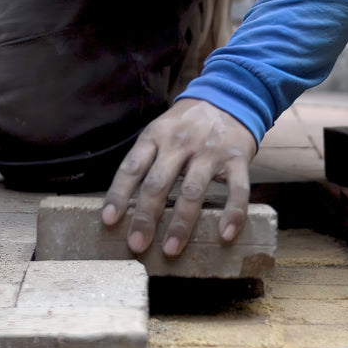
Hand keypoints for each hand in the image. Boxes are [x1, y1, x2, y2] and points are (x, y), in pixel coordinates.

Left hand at [101, 98, 255, 257]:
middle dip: (146, 217)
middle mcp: (180, 143)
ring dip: (181, 223)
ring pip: (192, 191)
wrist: (229, 97)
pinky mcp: (237, 159)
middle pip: (158, 183)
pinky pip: (237, 190)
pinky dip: (233, 213)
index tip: (109, 220)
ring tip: (171, 249)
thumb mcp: (161, 130)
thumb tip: (124, 203)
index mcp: (156, 136)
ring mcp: (210, 151)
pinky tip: (225, 235)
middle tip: (137, 245)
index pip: (132, 167)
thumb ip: (147, 159)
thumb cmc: (187, 123)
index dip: (119, 194)